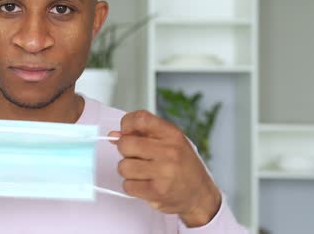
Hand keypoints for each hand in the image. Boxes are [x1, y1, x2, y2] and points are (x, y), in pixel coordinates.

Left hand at [109, 110, 221, 226]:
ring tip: (143, 173)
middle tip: (136, 157)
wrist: (200, 195)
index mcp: (172, 134)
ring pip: (123, 167)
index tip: (126, 133)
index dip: (126, 124)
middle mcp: (169, 151)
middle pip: (125, 144)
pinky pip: (128, 185)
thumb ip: (142, 135)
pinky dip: (132, 187)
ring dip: (128, 172)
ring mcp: (164, 172)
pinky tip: (146, 184)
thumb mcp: (169, 143)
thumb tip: (113, 136)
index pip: (140, 119)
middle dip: (125, 152)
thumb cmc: (183, 166)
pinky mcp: (158, 191)